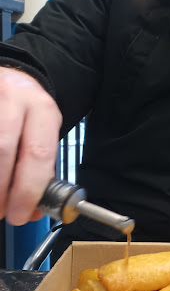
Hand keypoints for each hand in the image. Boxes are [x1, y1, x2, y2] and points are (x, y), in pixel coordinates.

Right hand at [0, 66, 61, 225]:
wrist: (10, 76)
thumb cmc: (27, 113)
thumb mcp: (43, 132)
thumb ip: (41, 169)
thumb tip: (32, 210)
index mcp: (42, 110)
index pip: (38, 154)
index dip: (27, 190)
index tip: (19, 214)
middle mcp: (14, 99)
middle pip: (2, 151)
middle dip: (0, 190)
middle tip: (1, 212)